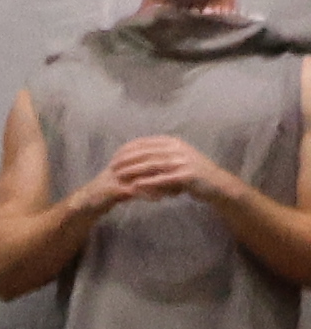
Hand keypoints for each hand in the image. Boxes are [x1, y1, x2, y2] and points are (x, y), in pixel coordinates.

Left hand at [97, 135, 218, 204]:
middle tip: (112, 165)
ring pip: (152, 164)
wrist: (217, 185)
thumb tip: (136, 155)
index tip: (115, 155)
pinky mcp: (186, 175)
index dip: (129, 149)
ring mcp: (183, 161)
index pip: (147, 142)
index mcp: (175, 143)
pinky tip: (134, 186)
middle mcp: (178, 149)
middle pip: (147, 152)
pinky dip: (147, 182)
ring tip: (118, 175)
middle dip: (127, 159)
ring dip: (133, 170)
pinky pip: (162, 179)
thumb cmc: (194, 174)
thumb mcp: (177, 159)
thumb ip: (159, 156)